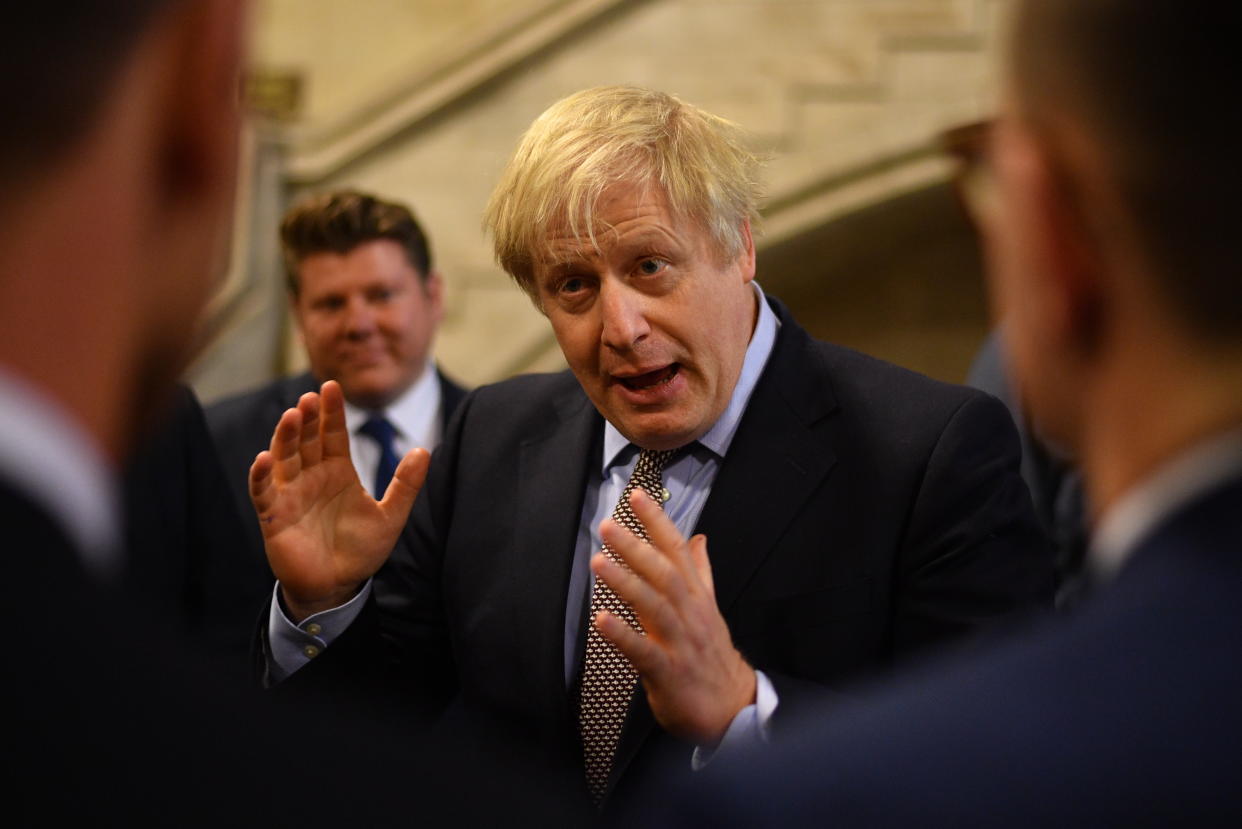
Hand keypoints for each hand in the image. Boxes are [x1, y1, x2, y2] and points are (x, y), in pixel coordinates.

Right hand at [249, 380, 429, 621]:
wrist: (338, 586)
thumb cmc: (361, 550)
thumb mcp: (391, 516)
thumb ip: (406, 485)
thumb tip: (424, 451)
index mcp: (338, 471)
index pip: (333, 434)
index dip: (332, 411)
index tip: (331, 387)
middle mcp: (312, 476)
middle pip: (307, 439)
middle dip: (309, 417)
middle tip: (310, 396)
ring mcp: (291, 493)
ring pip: (284, 458)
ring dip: (286, 437)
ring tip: (292, 416)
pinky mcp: (274, 515)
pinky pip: (263, 491)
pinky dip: (261, 475)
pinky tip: (265, 458)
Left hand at [593, 489, 755, 746]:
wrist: (733, 708)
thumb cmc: (711, 657)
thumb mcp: (710, 609)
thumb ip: (701, 573)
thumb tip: (698, 538)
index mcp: (697, 597)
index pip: (678, 551)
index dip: (658, 522)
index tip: (638, 496)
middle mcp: (690, 614)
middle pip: (665, 573)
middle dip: (636, 546)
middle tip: (607, 525)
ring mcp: (680, 643)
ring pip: (654, 606)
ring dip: (626, 582)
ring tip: (599, 562)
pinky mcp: (668, 673)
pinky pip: (644, 652)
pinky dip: (623, 635)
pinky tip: (600, 620)